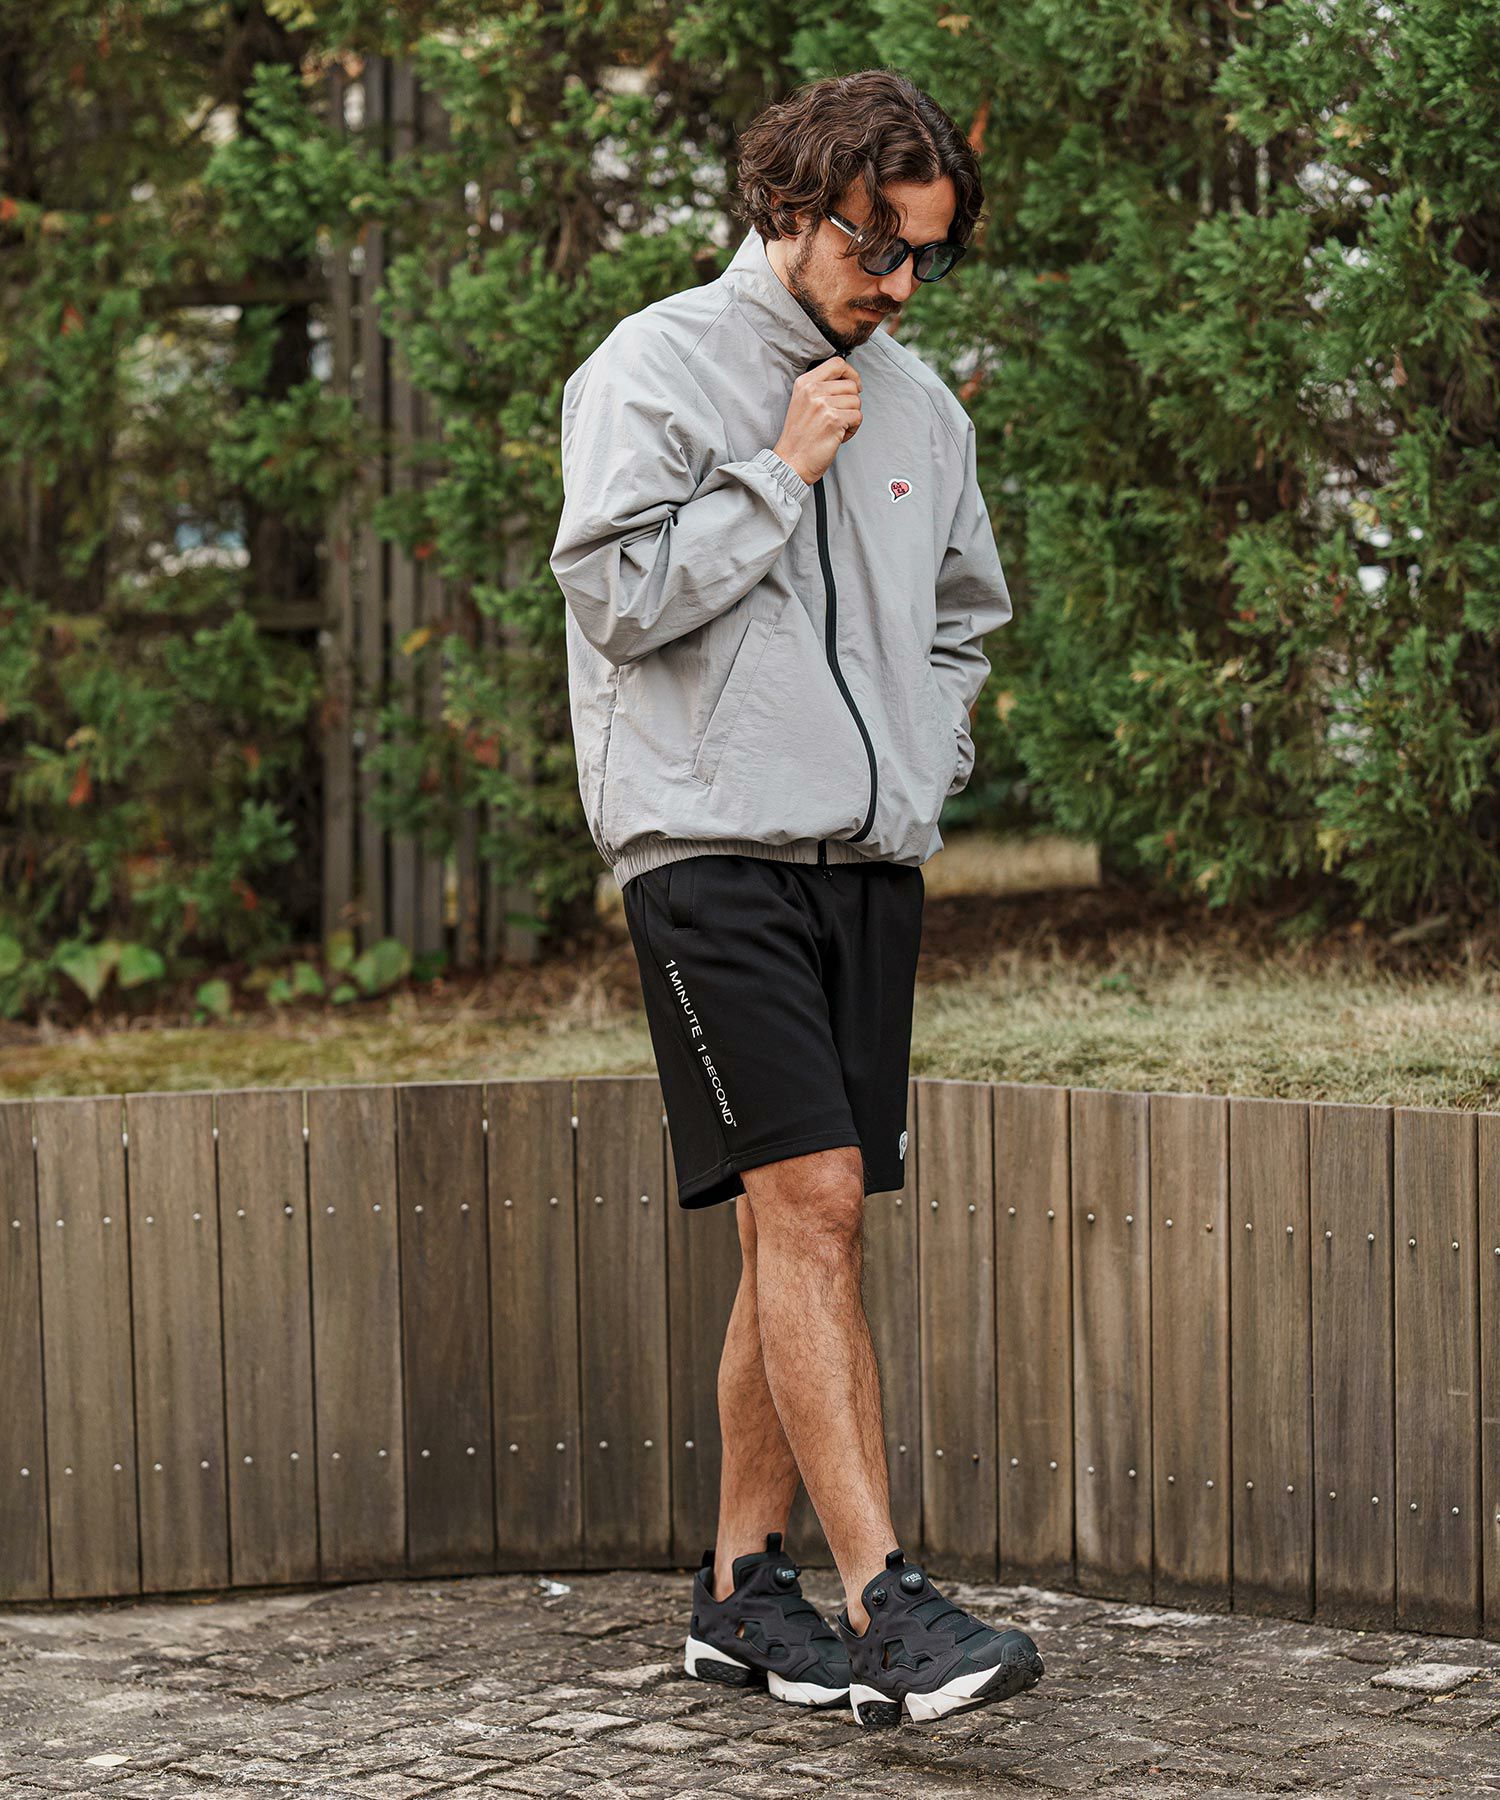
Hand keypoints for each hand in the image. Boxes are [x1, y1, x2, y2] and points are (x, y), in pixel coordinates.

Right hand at [772, 357, 861, 486]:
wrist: (791, 461)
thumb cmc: (799, 437)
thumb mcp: (802, 402)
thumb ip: (820, 387)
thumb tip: (848, 381)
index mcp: (805, 383)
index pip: (837, 363)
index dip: (851, 374)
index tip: (854, 386)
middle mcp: (813, 390)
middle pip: (851, 385)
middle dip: (851, 402)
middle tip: (839, 416)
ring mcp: (823, 405)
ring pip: (857, 402)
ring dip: (852, 417)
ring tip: (837, 428)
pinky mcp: (834, 420)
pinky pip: (858, 417)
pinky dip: (852, 429)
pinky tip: (839, 435)